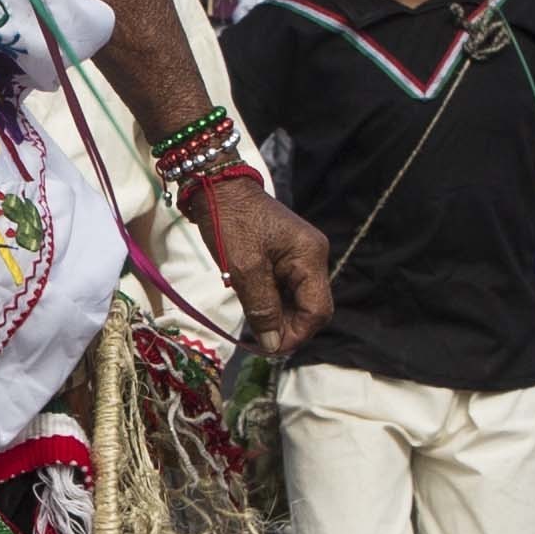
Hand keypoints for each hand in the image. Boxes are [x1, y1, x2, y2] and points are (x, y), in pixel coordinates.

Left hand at [192, 172, 331, 360]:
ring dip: (279, 316)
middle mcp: (313, 255)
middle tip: (259, 342)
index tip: (269, 349)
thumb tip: (274, 345)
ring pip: (299, 300)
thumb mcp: (244, 269)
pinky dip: (273, 302)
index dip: (296, 335)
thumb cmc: (229, 222)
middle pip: (312, 307)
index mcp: (310, 256)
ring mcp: (302, 254)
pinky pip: (288, 287)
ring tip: (255, 326)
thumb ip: (262, 308)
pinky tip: (255, 307)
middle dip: (288, 328)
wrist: (216, 184)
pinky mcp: (288, 254)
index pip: (317, 310)